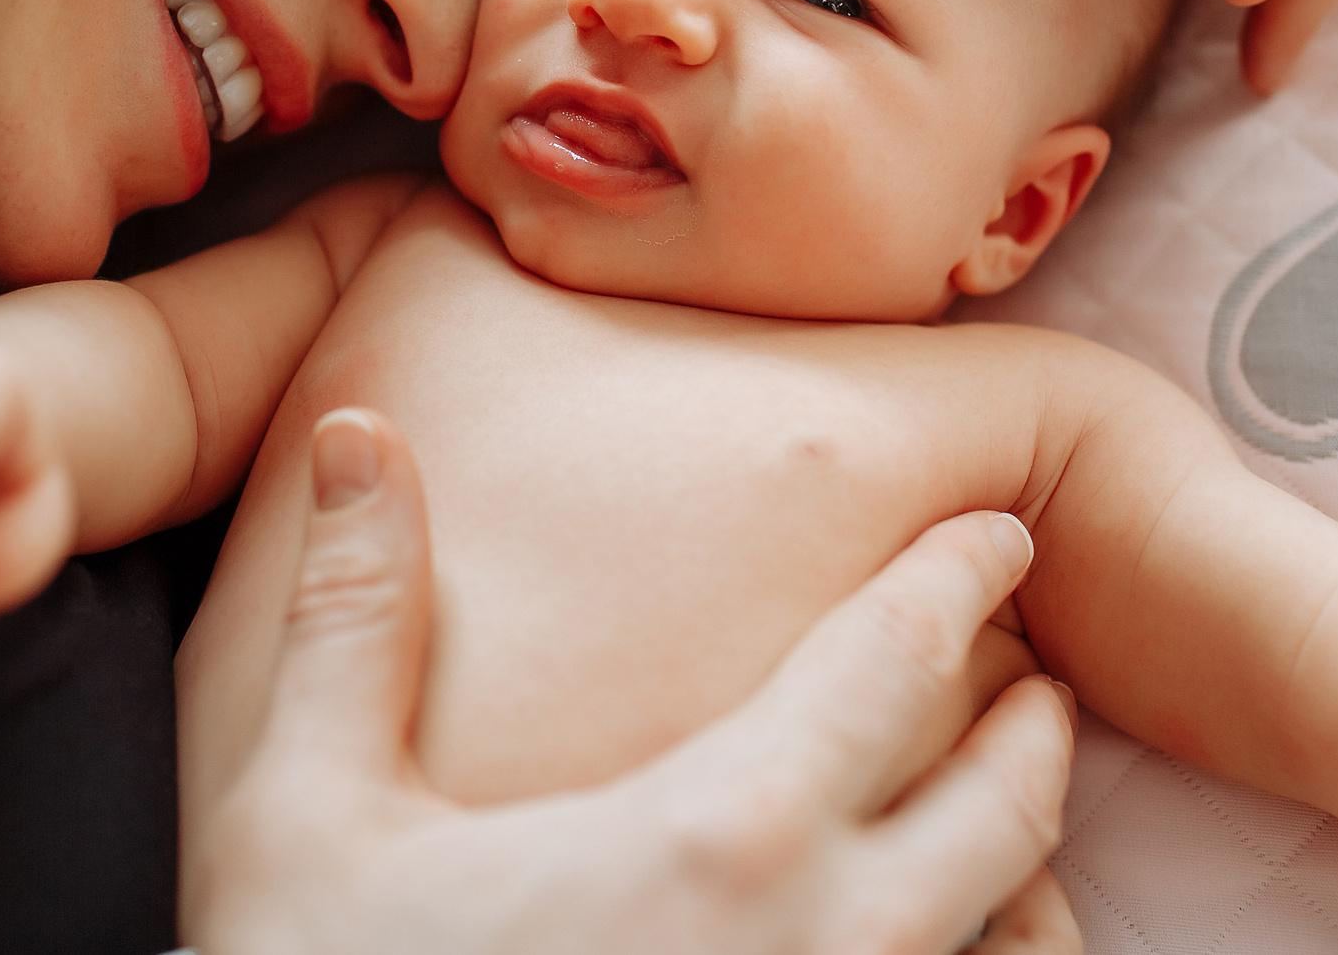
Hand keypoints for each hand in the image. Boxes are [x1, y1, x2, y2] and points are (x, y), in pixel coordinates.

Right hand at [184, 409, 1082, 954]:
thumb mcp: (308, 820)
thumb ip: (353, 619)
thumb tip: (357, 435)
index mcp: (721, 835)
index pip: (893, 662)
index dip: (957, 579)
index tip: (1000, 536)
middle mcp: (830, 950)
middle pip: (1007, 810)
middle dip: (1029, 728)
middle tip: (1027, 678)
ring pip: (1023, 949)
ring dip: (1029, 870)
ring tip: (1005, 827)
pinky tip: (943, 954)